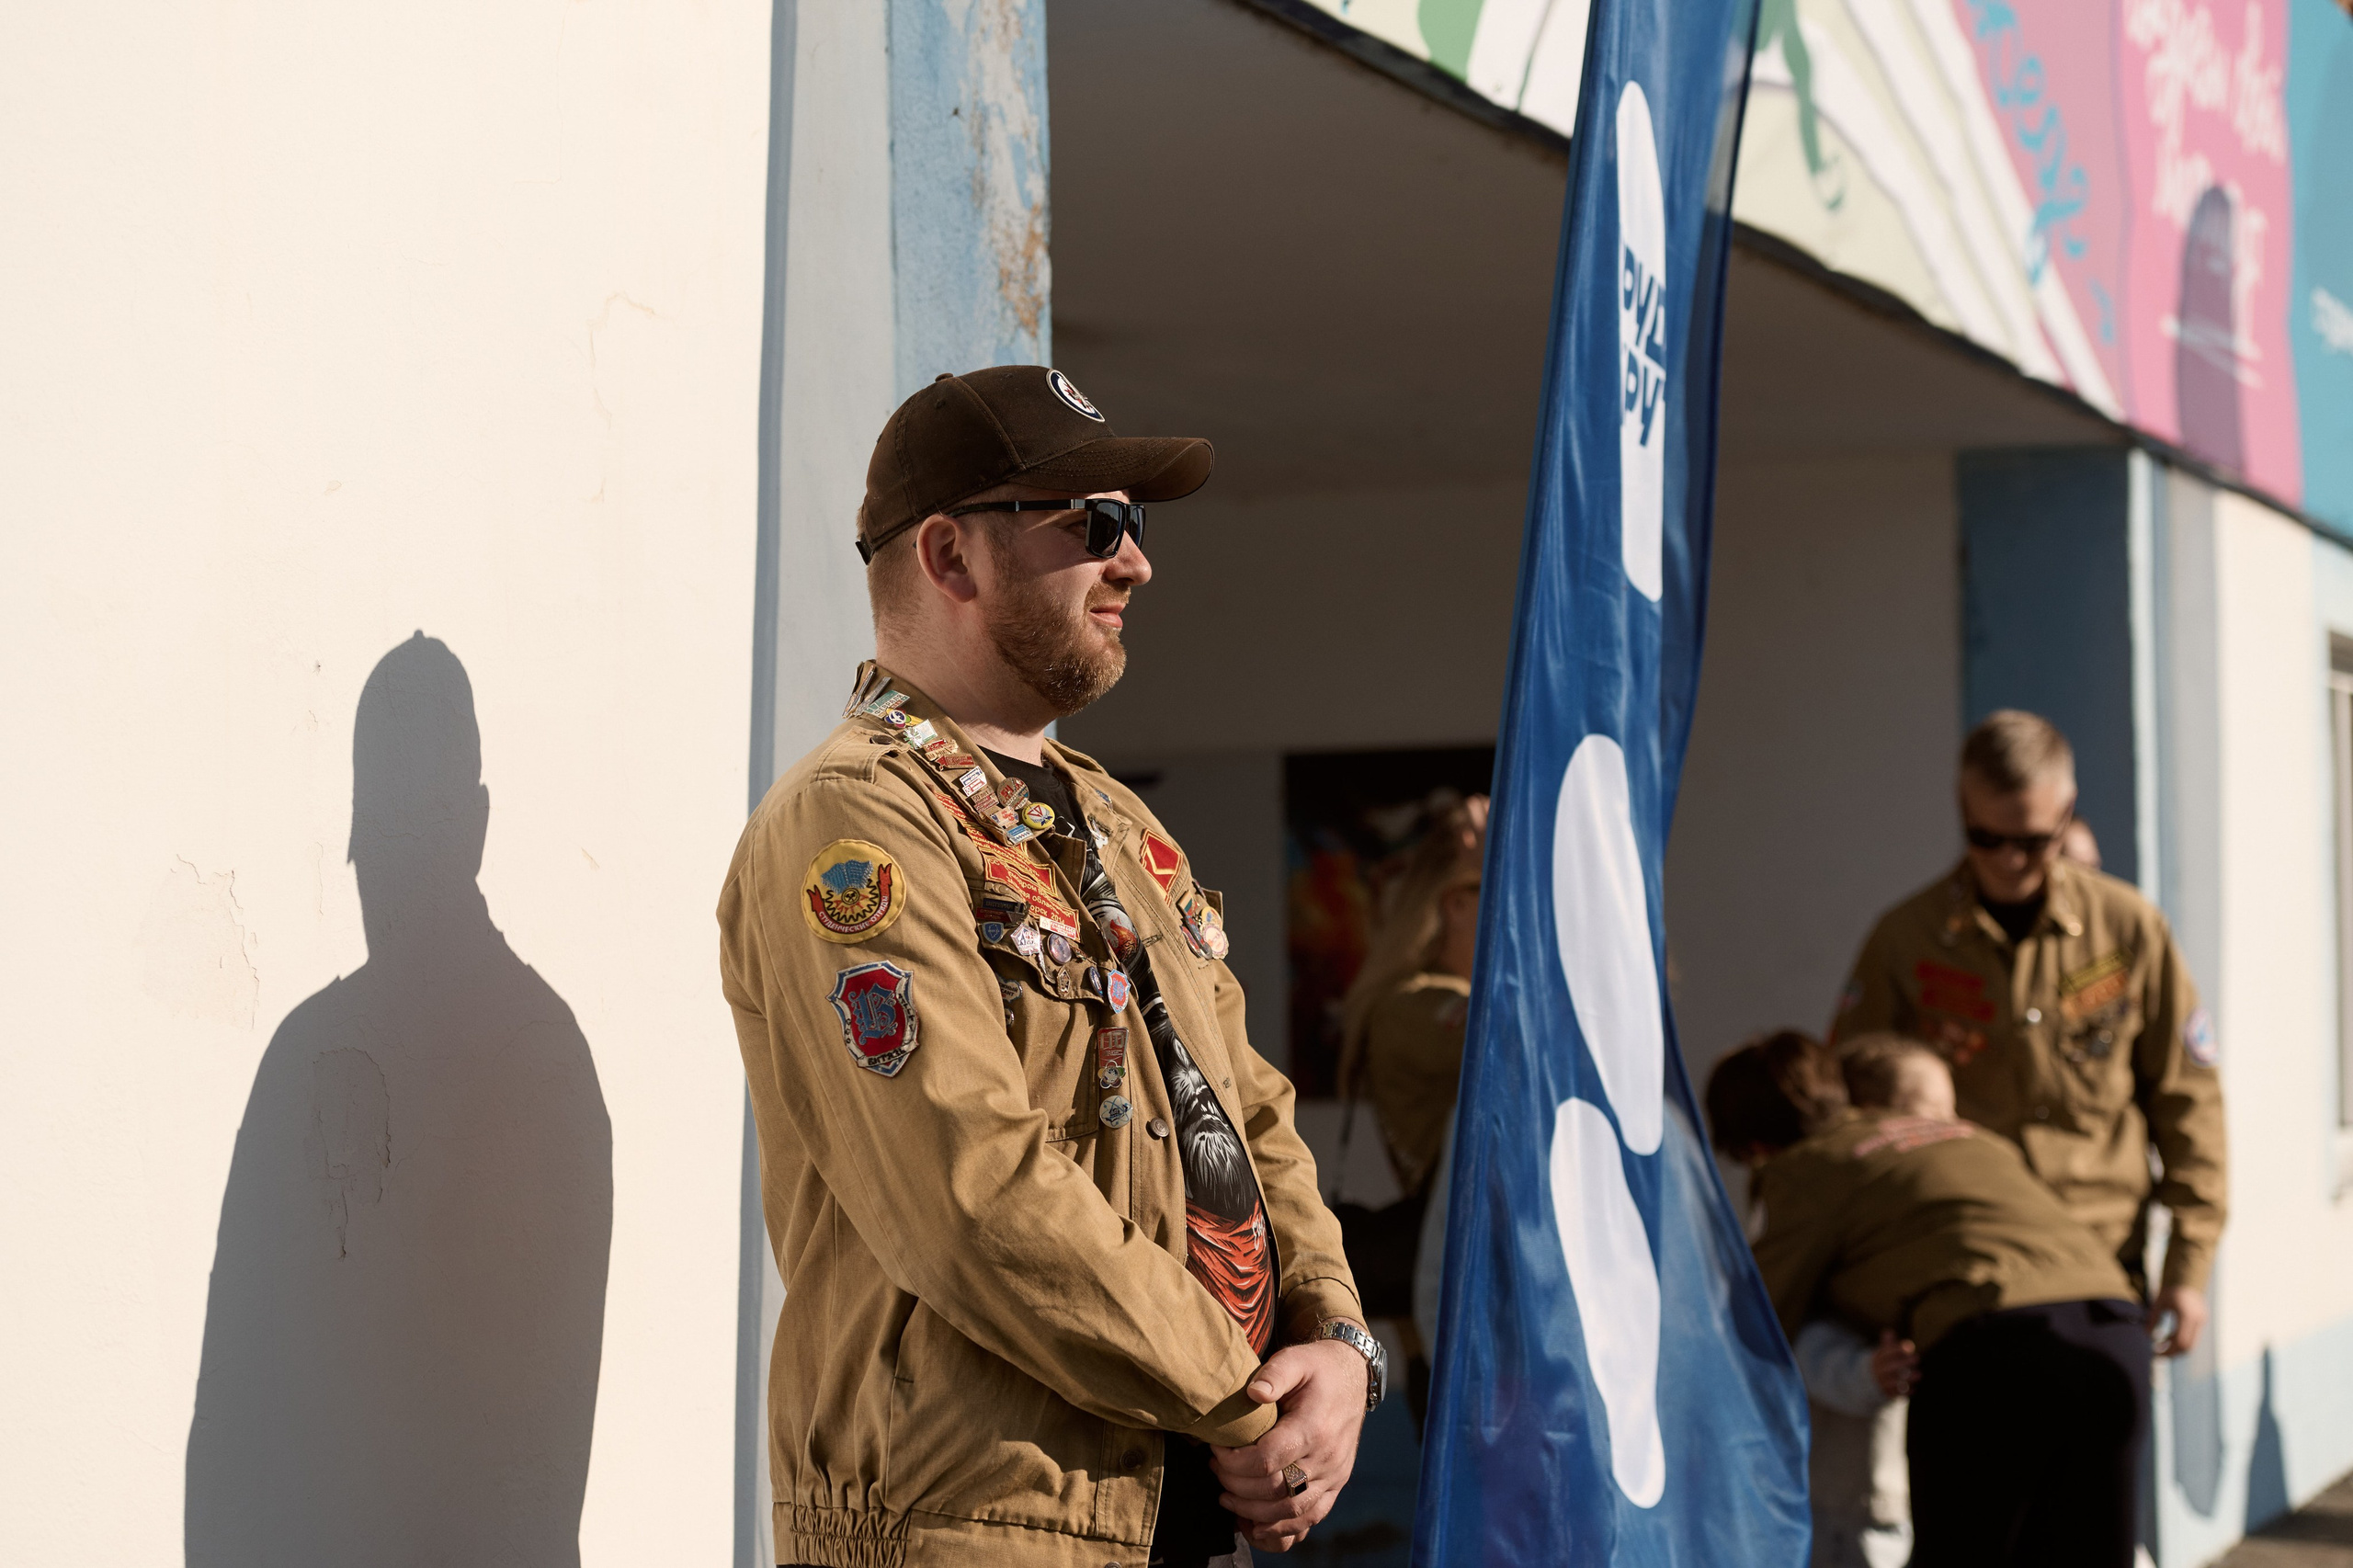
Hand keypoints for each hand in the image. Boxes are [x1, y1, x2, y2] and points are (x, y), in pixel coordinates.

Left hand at [1208, 1334, 1369, 1552]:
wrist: (1353, 1377)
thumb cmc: (1318, 1368)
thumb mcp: (1296, 1358)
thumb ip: (1274, 1373)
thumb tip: (1253, 1393)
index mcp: (1314, 1427)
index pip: (1268, 1459)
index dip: (1235, 1462)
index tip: (1216, 1450)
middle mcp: (1327, 1457)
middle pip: (1276, 1490)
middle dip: (1237, 1487)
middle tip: (1214, 1471)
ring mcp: (1334, 1475)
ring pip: (1292, 1511)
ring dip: (1254, 1513)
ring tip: (1226, 1499)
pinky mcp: (1335, 1485)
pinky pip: (1310, 1518)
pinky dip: (1281, 1529)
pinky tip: (1255, 1526)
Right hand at [1869, 1330, 1918, 1399]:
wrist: (1868, 1386)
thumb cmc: (1880, 1366)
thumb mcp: (1881, 1355)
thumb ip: (1887, 1345)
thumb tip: (1888, 1331)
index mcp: (1876, 1360)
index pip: (1886, 1353)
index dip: (1897, 1349)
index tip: (1909, 1346)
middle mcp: (1877, 1371)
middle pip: (1891, 1367)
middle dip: (1904, 1362)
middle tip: (1917, 1358)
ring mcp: (1881, 1383)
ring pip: (1894, 1381)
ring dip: (1908, 1378)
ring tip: (1919, 1374)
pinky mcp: (1885, 1394)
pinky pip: (1895, 1393)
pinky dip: (1905, 1391)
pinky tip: (1914, 1389)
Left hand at [2150, 1284, 2207, 1356]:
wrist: (2187, 1280)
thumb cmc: (2170, 1290)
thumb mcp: (2158, 1303)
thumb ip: (2153, 1319)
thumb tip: (2147, 1336)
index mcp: (2187, 1315)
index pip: (2180, 1341)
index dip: (2168, 1350)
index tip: (2154, 1352)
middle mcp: (2198, 1320)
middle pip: (2187, 1346)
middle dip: (2172, 1353)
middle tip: (2156, 1355)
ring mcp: (2202, 1322)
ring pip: (2191, 1344)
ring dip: (2175, 1348)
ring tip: (2158, 1348)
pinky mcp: (2201, 1322)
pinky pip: (2191, 1337)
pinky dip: (2179, 1341)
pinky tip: (2165, 1339)